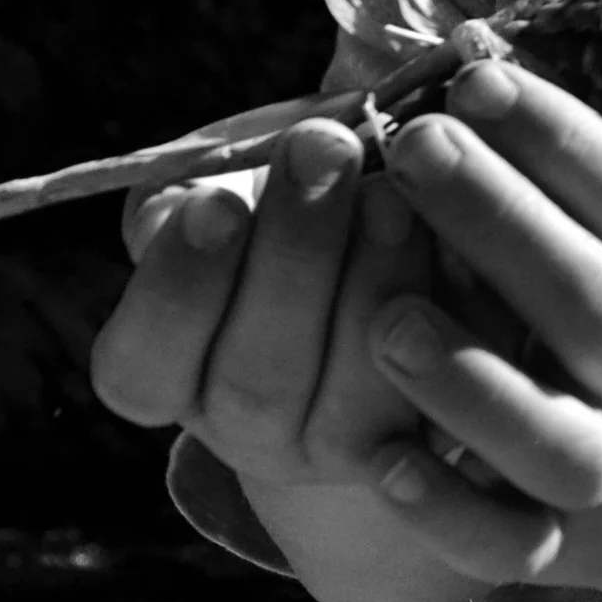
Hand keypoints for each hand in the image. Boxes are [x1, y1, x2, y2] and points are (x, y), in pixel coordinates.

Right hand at [87, 117, 434, 490]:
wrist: (406, 237)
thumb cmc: (302, 191)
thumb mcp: (244, 171)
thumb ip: (211, 176)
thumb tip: (181, 206)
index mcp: (176, 369)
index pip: (141, 366)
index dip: (175, 291)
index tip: (214, 200)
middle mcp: (251, 430)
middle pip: (254, 383)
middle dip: (292, 257)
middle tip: (324, 148)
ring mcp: (343, 452)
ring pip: (351, 408)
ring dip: (373, 285)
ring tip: (394, 190)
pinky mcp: (435, 443)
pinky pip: (444, 405)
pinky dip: (453, 320)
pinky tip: (460, 241)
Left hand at [364, 60, 601, 601]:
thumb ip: (578, 177)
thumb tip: (469, 56)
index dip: (560, 136)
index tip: (476, 74)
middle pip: (588, 300)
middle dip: (503, 222)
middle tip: (413, 143)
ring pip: (552, 434)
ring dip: (469, 379)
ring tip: (384, 316)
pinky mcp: (569, 548)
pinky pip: (512, 546)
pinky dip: (451, 513)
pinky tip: (385, 466)